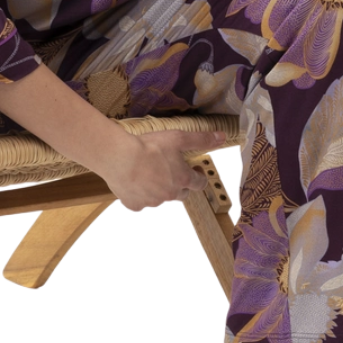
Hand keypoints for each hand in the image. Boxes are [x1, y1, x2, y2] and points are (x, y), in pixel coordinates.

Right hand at [101, 127, 229, 211]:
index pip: (199, 183)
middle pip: (181, 194)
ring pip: (160, 197)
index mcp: (182, 179)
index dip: (198, 176)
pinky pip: (140, 202)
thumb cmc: (150, 146)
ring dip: (158, 188)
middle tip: (170, 170)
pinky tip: (133, 181)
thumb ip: (201, 139)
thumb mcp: (178, 138)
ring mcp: (151, 201)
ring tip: (148, 172)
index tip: (194, 167)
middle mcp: (169, 194)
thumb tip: (223, 137)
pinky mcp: (134, 204)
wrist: (119, 157)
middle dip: (180, 184)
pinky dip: (139, 194)